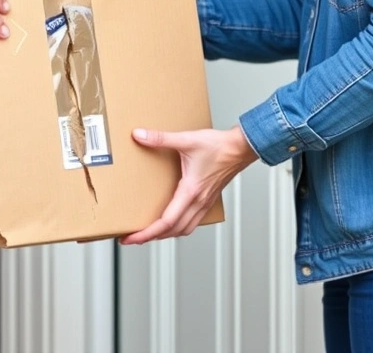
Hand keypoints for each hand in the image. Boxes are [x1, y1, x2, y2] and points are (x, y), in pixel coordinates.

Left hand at [121, 126, 258, 244]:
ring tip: (149, 233)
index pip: (166, 221)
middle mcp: (198, 202)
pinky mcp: (208, 201)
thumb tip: (139, 135)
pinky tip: (171, 221)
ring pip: (184, 229)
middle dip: (150, 237)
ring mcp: (204, 203)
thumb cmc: (219, 146)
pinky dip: (178, 227)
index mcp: (191, 191)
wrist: (241, 148)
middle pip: (172, 230)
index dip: (147, 233)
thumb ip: (160, 138)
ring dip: (165, 234)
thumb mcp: (186, 140)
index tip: (131, 237)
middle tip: (131, 238)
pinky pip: (192, 222)